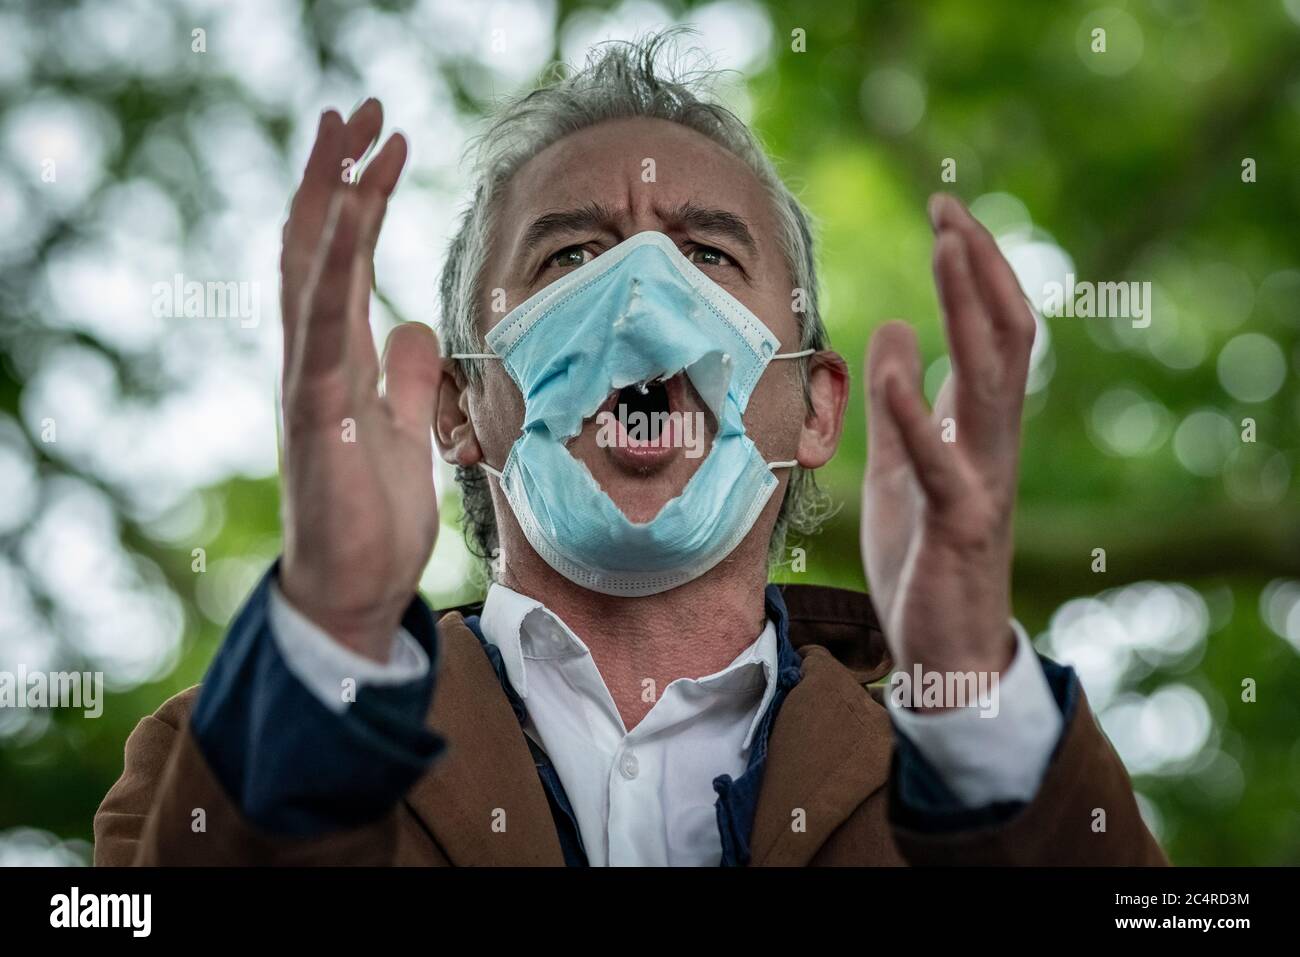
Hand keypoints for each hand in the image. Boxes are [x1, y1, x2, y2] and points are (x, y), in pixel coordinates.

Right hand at [278, 99, 442, 661]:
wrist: (353, 591)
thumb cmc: (373, 517)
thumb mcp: (408, 432)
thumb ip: (407, 379)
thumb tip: (416, 326)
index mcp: (341, 358)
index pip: (342, 260)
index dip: (359, 197)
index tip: (384, 141)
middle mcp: (316, 357)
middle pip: (316, 244)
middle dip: (337, 171)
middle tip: (360, 105)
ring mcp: (308, 380)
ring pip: (310, 268)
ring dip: (333, 194)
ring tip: (354, 128)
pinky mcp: (315, 412)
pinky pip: (321, 327)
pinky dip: (332, 267)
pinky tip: (346, 214)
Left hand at [861, 194, 1035, 682]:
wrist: (944, 649)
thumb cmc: (924, 556)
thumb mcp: (898, 464)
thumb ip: (896, 402)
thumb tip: (889, 323)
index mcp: (977, 425)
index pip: (993, 329)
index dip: (976, 269)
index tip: (946, 211)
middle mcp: (992, 442)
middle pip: (1004, 336)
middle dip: (980, 269)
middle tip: (949, 208)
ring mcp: (982, 480)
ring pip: (990, 380)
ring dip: (967, 310)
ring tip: (945, 249)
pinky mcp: (958, 523)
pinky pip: (939, 461)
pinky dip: (916, 412)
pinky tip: (894, 368)